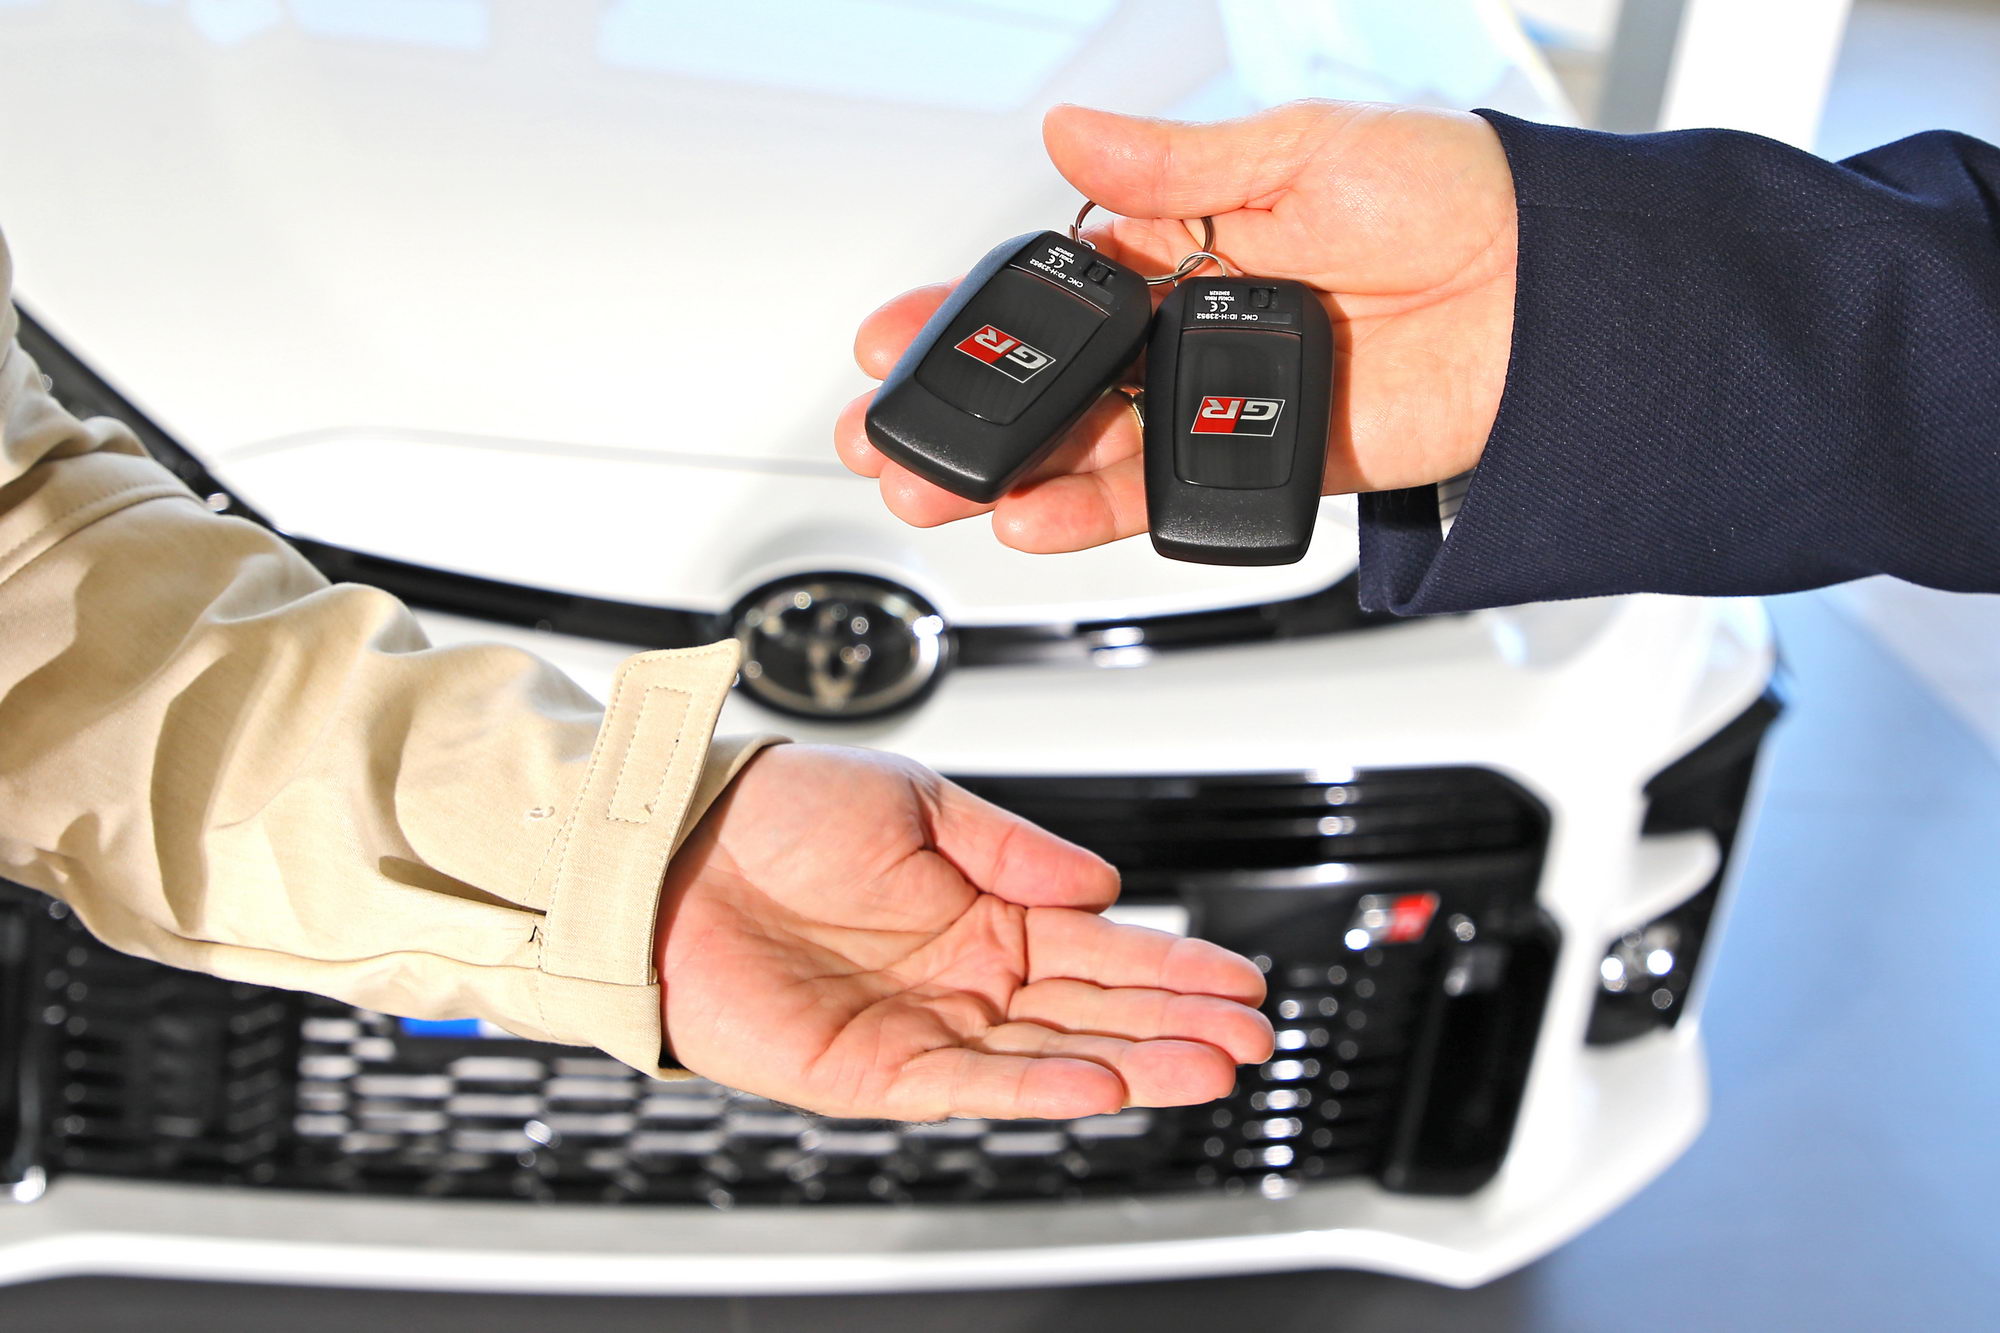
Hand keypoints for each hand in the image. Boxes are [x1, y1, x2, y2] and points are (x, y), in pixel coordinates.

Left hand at [656, 744, 1272, 1119]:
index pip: (1099, 947)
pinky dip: (1033, 1089)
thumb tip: (1102, 881)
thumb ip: (1014, 847)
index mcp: (980, 912)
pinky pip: (964, 1086)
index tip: (1236, 979)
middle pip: (1088, 1012)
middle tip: (1249, 1035)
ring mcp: (918, 1027)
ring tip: (1206, 1066)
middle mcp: (959, 977)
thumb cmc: (776, 814)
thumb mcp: (919, 799)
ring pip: (1045, 1056)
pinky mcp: (867, 1071)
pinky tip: (1097, 1084)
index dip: (1170, 965)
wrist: (669, 847)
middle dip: (1174, 1024)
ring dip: (1129, 1064)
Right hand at [835, 100, 1517, 552]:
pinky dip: (1098, 512)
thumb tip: (1067, 139)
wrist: (1563, 295)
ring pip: (1091, 446)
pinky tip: (1035, 519)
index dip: (973, 314)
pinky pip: (1167, 494)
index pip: (1053, 285)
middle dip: (965, 411)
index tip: (896, 337)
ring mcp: (1224, 400)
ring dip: (1008, 474)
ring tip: (931, 491)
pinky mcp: (1269, 465)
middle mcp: (1195, 324)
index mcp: (1188, 235)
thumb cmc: (1459, 195)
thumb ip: (1176, 169)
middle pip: (1054, 380)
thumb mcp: (1304, 149)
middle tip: (883, 436)